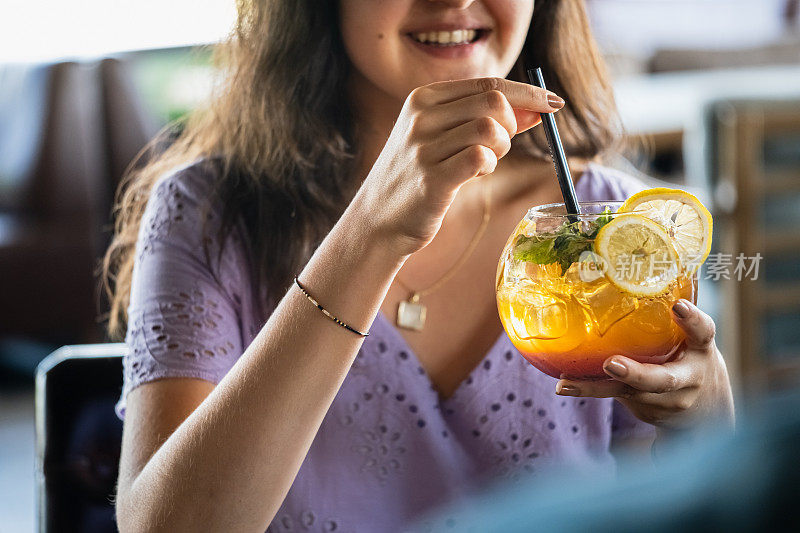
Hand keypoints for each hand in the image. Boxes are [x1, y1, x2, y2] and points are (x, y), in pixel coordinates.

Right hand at [355, 77, 562, 255]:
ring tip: (484, 164)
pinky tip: (474, 175)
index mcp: (423, 98)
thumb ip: (485, 121)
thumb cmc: (417, 178)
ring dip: (501, 148)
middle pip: (494, 102)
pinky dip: (488, 166)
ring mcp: (423, 147)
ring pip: (491, 129)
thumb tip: (536, 109)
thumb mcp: (444, 139)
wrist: (378, 220)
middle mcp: (421, 117)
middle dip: (512, 125)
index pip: (489, 83)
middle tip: (500, 148)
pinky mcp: (431, 178)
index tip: (553, 104)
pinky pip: (480, 158)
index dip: (527, 94)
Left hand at [555, 299, 734, 430]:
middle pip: (663, 379)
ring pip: (630, 393)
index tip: (678, 306)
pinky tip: (564, 386)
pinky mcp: (644, 409)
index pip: (703, 332)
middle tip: (612, 364)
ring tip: (567, 383)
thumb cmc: (689, 356)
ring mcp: (665, 400)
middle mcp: (687, 379)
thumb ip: (671, 312)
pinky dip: (589, 390)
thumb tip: (636, 260)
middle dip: (636, 374)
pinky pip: (615, 397)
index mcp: (701, 349)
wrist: (704, 412)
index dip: (692, 320)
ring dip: (596, 388)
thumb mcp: (691, 336)